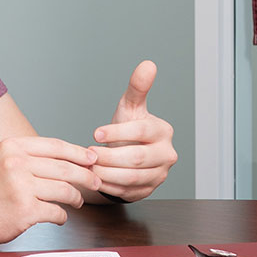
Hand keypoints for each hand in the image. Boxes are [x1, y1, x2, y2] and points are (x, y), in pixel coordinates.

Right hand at [0, 135, 100, 245]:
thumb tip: (75, 157)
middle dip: (86, 176)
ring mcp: (21, 187)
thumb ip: (35, 156)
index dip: (78, 153)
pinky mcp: (25, 210)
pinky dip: (63, 216)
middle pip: (65, 168)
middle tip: (96, 181)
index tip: (92, 159)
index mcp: (13, 147)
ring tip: (77, 200)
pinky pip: (57, 211)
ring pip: (65, 190)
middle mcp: (16, 163)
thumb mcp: (7, 161)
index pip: (56, 146)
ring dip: (76, 197)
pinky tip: (61, 216)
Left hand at [91, 60, 177, 201]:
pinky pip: (129, 192)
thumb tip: (148, 64)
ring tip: (90, 166)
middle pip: (137, 158)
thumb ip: (138, 87)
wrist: (128, 153)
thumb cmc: (128, 127)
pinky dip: (110, 186)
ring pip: (132, 177)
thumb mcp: (130, 107)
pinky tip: (98, 178)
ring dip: (107, 173)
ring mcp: (160, 174)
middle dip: (109, 156)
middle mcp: (167, 154)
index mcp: (163, 132)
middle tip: (89, 154)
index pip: (141, 132)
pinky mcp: (149, 190)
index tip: (95, 133)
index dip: (117, 132)